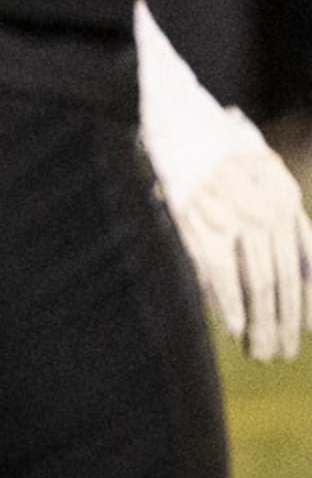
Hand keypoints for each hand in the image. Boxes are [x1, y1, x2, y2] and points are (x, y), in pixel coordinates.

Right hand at [168, 134, 311, 361]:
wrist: (178, 124)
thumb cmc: (216, 152)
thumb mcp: (260, 174)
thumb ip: (276, 213)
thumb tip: (292, 266)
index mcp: (286, 198)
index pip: (308, 260)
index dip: (309, 298)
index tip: (308, 329)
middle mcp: (270, 210)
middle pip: (284, 279)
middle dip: (286, 322)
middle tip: (284, 353)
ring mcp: (237, 219)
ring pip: (259, 283)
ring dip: (262, 323)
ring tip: (263, 351)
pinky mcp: (203, 226)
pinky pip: (223, 276)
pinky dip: (230, 306)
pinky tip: (234, 329)